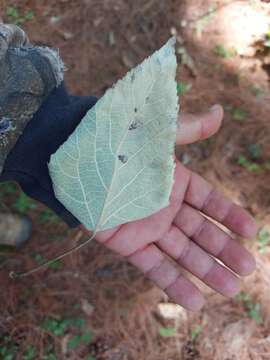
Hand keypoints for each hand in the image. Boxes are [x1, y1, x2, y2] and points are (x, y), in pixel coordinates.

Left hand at [82, 105, 256, 310]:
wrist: (72, 157)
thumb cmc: (115, 140)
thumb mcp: (156, 134)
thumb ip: (189, 130)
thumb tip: (221, 112)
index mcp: (174, 181)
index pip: (209, 202)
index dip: (230, 217)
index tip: (252, 232)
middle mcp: (163, 206)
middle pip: (200, 232)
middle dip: (224, 250)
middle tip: (248, 269)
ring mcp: (146, 227)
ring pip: (181, 252)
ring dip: (205, 271)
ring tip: (230, 288)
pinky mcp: (126, 244)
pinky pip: (153, 266)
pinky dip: (173, 283)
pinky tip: (195, 301)